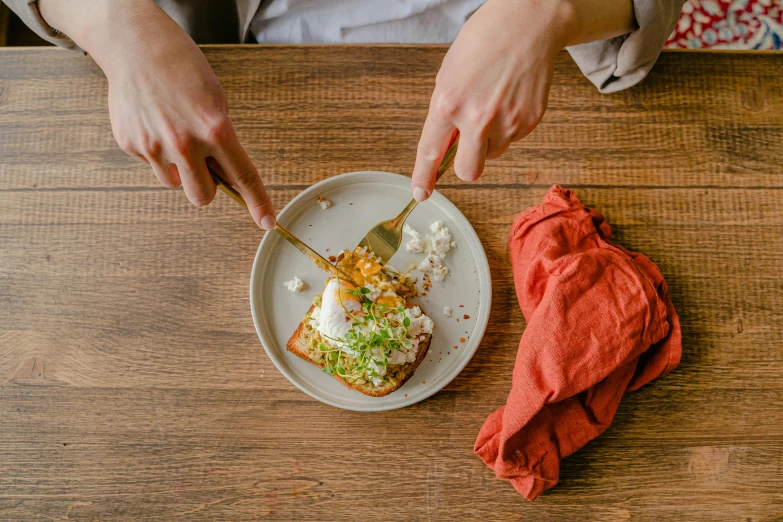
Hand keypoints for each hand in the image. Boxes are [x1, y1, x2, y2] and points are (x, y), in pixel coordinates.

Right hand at [39, 0, 275, 228]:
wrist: (135, 45)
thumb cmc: (181, 69)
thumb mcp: (215, 101)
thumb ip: (221, 140)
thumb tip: (223, 175)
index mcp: (215, 129)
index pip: (243, 176)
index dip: (257, 202)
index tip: (266, 221)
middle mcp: (185, 142)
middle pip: (202, 197)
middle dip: (207, 189)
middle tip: (204, 168)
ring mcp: (154, 146)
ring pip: (174, 183)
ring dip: (179, 169)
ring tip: (173, 133)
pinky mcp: (130, 144)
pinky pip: (152, 164)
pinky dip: (156, 151)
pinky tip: (153, 123)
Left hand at [411, 0, 634, 200]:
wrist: (529, 22)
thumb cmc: (486, 40)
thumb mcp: (450, 74)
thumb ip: (445, 112)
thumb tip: (445, 143)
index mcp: (448, 102)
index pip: (431, 150)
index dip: (424, 176)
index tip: (420, 192)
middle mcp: (477, 117)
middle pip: (469, 171)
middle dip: (467, 165)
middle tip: (469, 146)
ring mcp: (507, 122)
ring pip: (492, 154)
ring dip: (489, 140)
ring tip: (494, 104)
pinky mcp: (530, 121)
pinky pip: (513, 139)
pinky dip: (509, 127)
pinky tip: (510, 99)